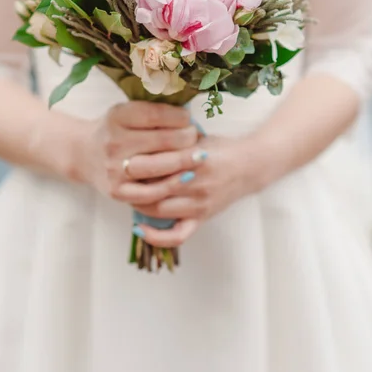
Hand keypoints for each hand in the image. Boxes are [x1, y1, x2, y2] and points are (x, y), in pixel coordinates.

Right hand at [76, 101, 200, 197]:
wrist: (84, 154)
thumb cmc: (116, 130)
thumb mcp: (127, 112)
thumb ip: (153, 111)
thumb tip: (189, 114)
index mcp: (117, 117)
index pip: (155, 115)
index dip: (178, 117)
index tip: (188, 117)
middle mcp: (113, 142)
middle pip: (161, 141)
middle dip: (186, 138)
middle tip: (196, 137)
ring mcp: (114, 169)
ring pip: (158, 167)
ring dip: (183, 162)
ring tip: (199, 157)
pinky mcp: (117, 192)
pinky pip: (150, 193)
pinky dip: (171, 185)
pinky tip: (185, 178)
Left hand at [127, 134, 271, 247]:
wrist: (251, 165)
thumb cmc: (221, 148)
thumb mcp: (198, 137)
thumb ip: (174, 140)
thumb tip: (144, 135)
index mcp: (193, 158)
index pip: (156, 164)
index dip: (136, 165)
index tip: (123, 160)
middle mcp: (195, 182)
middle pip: (153, 188)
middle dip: (133, 186)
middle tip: (120, 180)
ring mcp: (199, 203)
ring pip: (159, 210)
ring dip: (139, 205)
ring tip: (128, 196)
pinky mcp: (202, 217)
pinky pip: (177, 235)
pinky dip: (156, 236)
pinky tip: (140, 229)